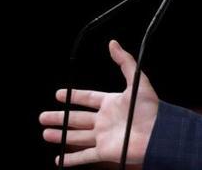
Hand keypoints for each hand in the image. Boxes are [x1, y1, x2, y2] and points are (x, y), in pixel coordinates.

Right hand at [39, 40, 158, 166]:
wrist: (158, 134)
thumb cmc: (150, 109)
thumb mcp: (137, 81)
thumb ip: (125, 62)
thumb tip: (113, 43)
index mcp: (111, 103)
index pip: (88, 98)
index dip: (74, 96)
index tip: (58, 94)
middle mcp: (105, 120)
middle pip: (77, 119)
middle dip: (60, 118)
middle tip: (43, 117)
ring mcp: (104, 137)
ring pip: (77, 136)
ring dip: (61, 135)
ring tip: (46, 133)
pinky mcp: (105, 152)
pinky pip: (85, 156)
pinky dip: (71, 159)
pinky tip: (59, 160)